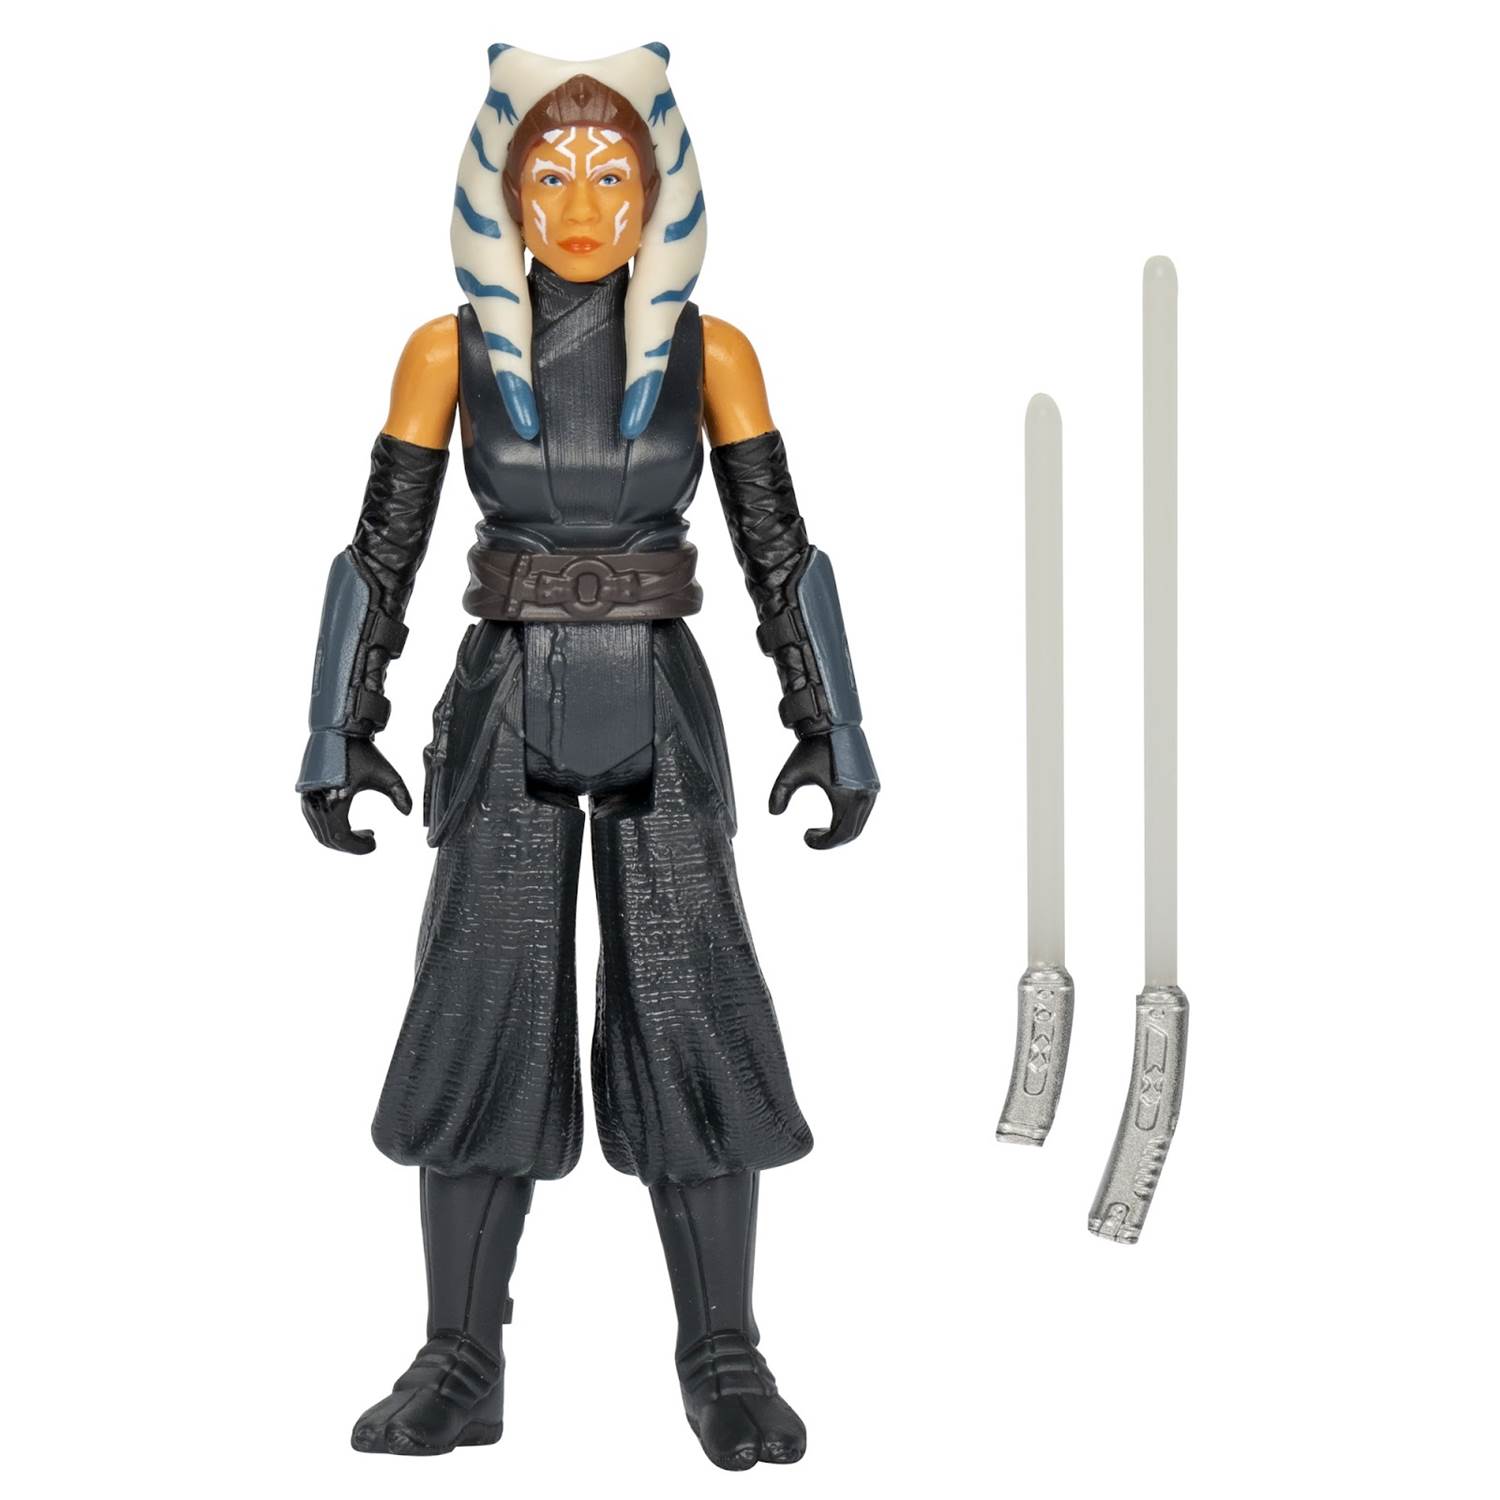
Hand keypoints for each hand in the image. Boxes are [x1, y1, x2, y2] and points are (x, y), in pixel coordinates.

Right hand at [301, 738, 412, 854]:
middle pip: (330, 840)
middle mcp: (316, 804)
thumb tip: (408, 813)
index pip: (343, 839)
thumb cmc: (361, 752)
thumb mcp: (386, 774)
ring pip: (321, 832)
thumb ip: (401, 794)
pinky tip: (348, 822)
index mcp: (334, 802)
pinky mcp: (305, 794)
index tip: (375, 844)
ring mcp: (307, 799)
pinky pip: (315, 821)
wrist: (337, 730)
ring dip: (341, 837)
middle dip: (351, 845)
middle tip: (370, 839)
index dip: (359, 847)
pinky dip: (331, 827)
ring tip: (363, 831)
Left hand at [768, 734, 876, 850]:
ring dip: (842, 830)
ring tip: (822, 829)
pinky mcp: (872, 783)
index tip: (806, 838)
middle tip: (812, 837)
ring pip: (859, 822)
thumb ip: (779, 794)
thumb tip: (773, 813)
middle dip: (832, 840)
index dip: (822, 843)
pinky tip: (833, 815)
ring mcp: (871, 789)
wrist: (834, 723)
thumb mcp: (790, 773)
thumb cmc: (813, 747)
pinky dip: (849, 818)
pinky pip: (862, 810)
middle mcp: (864, 796)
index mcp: (849, 798)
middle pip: (852, 833)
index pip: (840, 834)